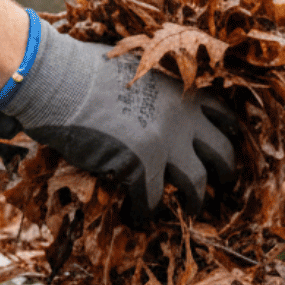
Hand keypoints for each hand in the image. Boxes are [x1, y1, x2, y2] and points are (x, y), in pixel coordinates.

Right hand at [0, 21, 236, 219]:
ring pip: (196, 182)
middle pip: (222, 152)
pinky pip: (152, 199)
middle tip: (222, 184)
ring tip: (190, 208)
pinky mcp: (140, 164)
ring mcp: (164, 142)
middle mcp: (182, 116)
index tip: (224, 146)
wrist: (57, 78)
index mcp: (181, 89)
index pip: (222, 114)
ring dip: (195, 199)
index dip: (226, 133)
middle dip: (225, 171)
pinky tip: (139, 216)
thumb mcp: (135, 69)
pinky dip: (146, 212)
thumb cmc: (84, 68)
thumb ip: (153, 90)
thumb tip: (150, 107)